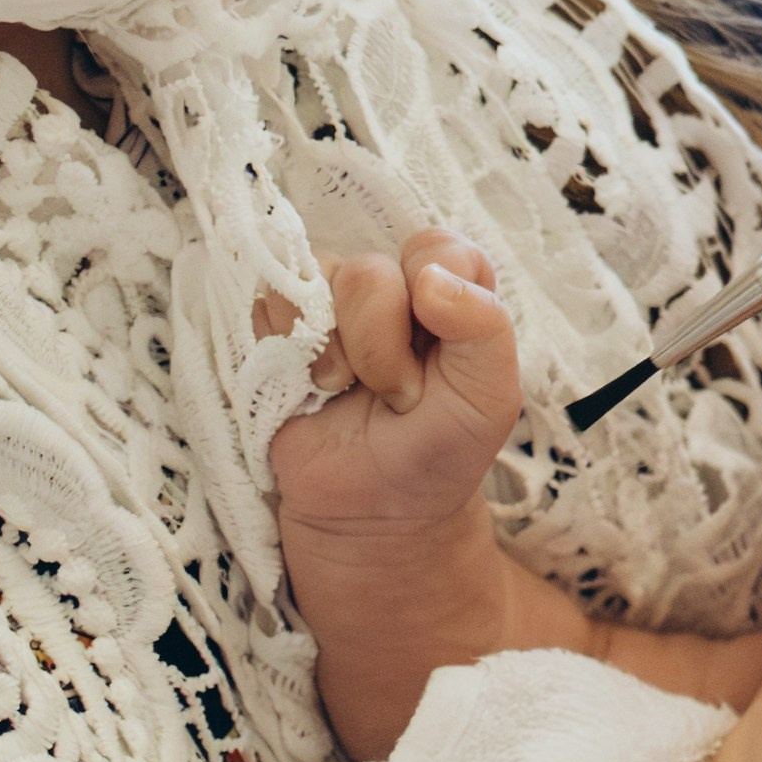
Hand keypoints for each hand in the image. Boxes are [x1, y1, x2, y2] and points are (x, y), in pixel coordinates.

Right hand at [271, 229, 521, 540]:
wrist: (373, 514)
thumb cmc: (441, 448)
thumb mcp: (491, 395)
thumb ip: (484, 326)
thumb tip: (427, 279)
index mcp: (450, 288)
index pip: (436, 248)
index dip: (432, 298)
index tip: (437, 356)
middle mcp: (392, 287)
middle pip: (368, 271)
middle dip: (380, 347)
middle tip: (395, 395)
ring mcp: (333, 305)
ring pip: (316, 283)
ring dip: (334, 353)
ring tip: (346, 392)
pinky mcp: (281, 330)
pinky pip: (271, 302)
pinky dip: (290, 352)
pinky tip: (310, 389)